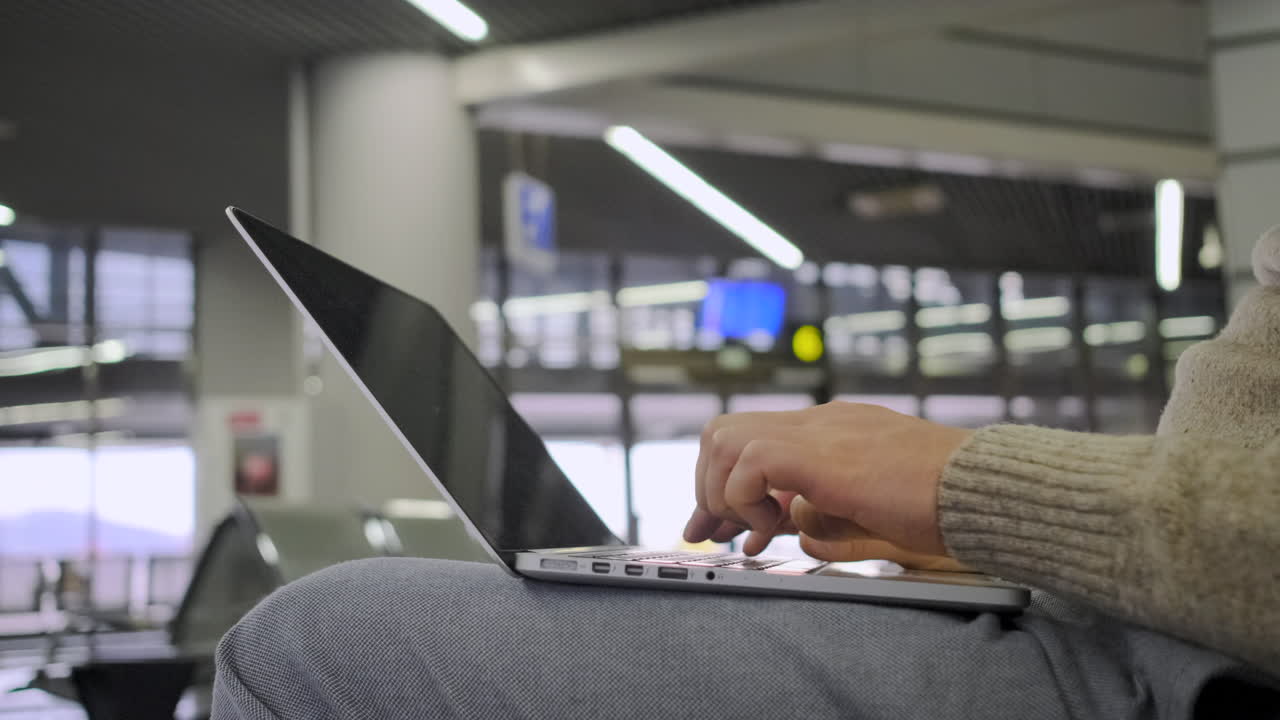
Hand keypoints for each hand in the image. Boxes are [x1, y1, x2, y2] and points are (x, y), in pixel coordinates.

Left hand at [682, 402, 972, 562]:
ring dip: (722, 490)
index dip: (722, 486)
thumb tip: (793, 528)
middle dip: (709, 485)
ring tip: (751, 530)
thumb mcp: (870, 511)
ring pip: (724, 436)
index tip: (713, 527)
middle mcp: (820, 422)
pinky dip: (745, 499)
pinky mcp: (821, 453)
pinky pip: (749, 462)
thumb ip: (828, 514)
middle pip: (724, 431)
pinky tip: (772, 528)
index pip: (753, 444)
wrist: (983, 491)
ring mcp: (820, 431)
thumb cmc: (944, 506)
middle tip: (721, 532)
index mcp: (833, 431)